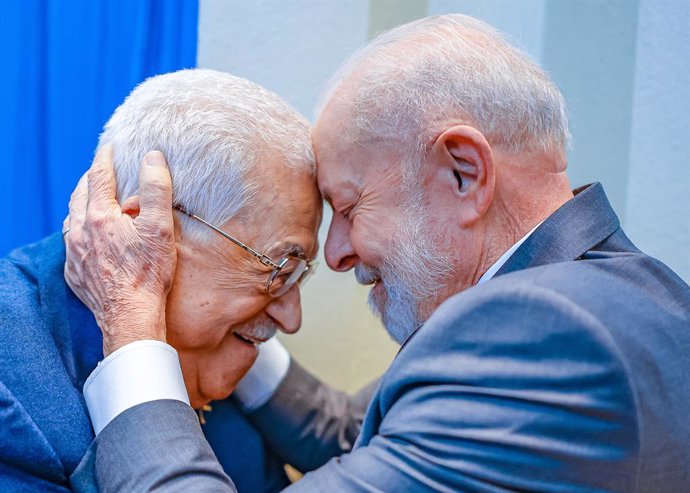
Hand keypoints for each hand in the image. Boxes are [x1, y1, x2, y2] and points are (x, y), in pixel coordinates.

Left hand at [64, 145, 176, 355]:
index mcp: (100, 217)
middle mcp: (79, 232)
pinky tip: (91, 236)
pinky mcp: (74, 273)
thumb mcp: (159, 227)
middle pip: (79, 194)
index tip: (110, 146)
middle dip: (90, 179)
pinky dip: (80, 231)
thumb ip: (156, 189)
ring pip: (71, 218)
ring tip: (95, 201)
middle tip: (102, 171)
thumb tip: (152, 157)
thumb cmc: (148, 273)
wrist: (130, 316)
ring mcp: (74, 254)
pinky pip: (71, 243)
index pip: (99, 176)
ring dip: (82, 205)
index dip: (105, 158)